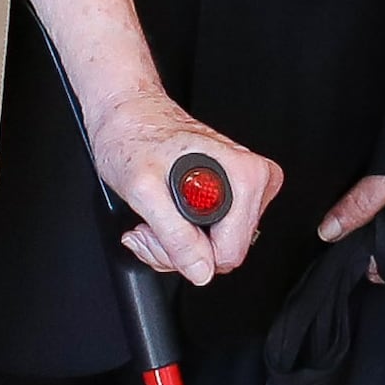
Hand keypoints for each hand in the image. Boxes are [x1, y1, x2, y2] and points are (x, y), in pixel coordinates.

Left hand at [84, 86, 278, 283]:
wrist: (129, 115)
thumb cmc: (134, 138)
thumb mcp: (144, 190)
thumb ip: (174, 235)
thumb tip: (201, 269)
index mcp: (244, 175)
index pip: (229, 253)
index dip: (188, 253)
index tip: (161, 229)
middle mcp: (254, 178)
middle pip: (225, 253)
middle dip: (180, 250)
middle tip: (152, 224)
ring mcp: (246, 186)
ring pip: (217, 249)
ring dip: (176, 244)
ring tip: (154, 216)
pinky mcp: (234, 192)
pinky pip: (214, 236)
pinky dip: (183, 235)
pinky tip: (165, 215)